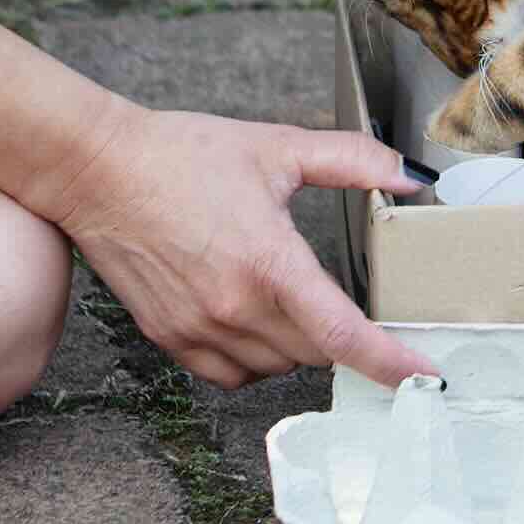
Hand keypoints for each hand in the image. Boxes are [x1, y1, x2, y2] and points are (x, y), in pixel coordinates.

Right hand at [54, 105, 438, 389]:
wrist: (97, 170)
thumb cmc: (183, 154)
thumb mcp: (277, 147)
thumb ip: (352, 161)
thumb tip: (411, 177)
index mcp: (269, 262)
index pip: (342, 335)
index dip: (390, 363)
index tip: (426, 376)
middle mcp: (234, 307)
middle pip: (316, 354)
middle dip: (343, 337)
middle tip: (353, 310)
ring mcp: (198, 329)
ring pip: (276, 368)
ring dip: (299, 347)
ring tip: (294, 301)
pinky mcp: (169, 337)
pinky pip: (231, 374)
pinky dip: (256, 360)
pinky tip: (256, 321)